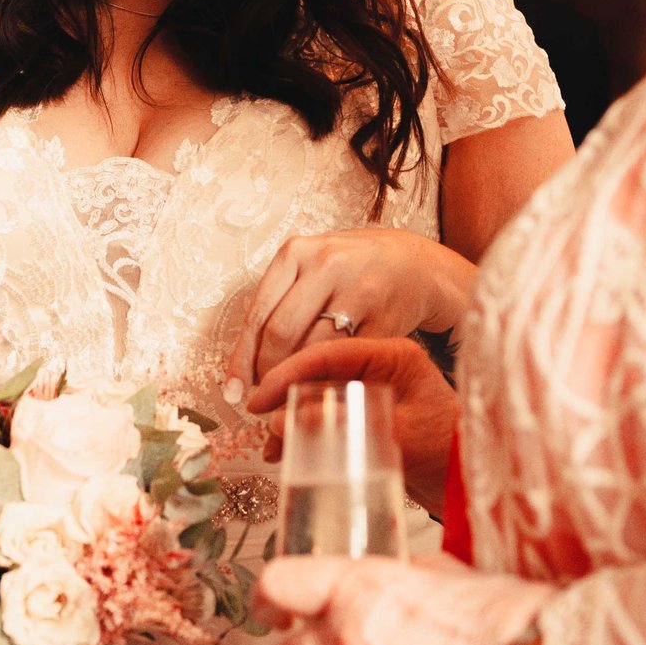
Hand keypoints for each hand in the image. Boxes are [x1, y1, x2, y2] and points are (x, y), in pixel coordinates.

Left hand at [228, 229, 474, 389]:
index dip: (241, 358)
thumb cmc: (349, 269)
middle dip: (267, 372)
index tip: (233, 389)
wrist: (412, 264)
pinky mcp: (386, 318)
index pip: (258, 312)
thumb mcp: (309, 267)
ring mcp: (360, 291)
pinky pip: (348, 360)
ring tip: (292, 390)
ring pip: (314, 350)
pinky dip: (331, 379)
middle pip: (281, 333)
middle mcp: (327, 265)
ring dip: (298, 379)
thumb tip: (244, 363)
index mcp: (297, 252)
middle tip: (265, 393)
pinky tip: (323, 386)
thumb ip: (278, 301)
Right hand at [247, 338, 459, 513]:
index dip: (288, 373)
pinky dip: (306, 432)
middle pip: (318, 373)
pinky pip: (327, 416)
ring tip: (274, 448)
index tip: (260, 398)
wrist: (474, 482)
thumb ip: (343, 425)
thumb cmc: (450, 450)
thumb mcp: (397, 435)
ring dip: (293, 420)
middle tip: (262, 426)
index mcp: (392, 355)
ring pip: (318, 396)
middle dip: (285, 399)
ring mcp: (373, 391)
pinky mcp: (368, 416)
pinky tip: (288, 451)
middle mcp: (380, 367)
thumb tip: (285, 422)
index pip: (329, 352)